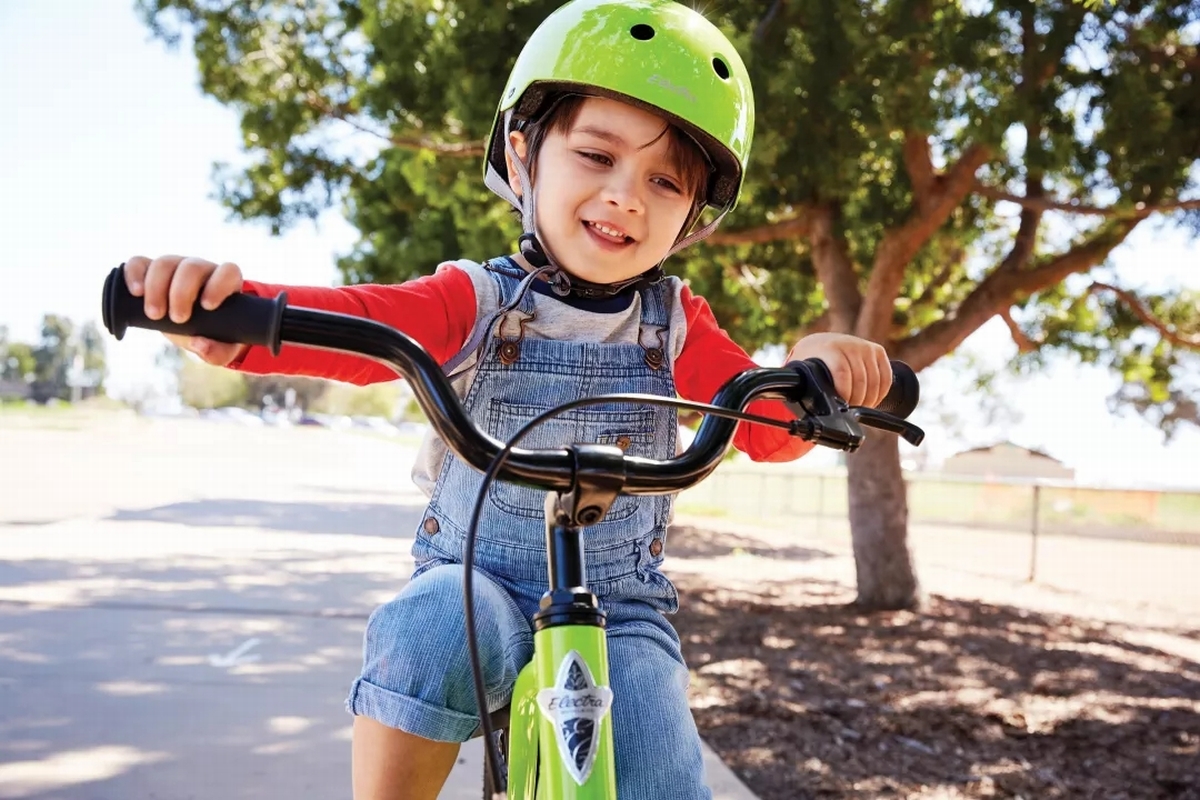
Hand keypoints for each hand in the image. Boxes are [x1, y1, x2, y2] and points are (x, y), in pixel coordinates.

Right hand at [122, 255, 248, 365]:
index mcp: (225, 283)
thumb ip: (217, 350)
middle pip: (191, 267)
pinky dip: (134, 274)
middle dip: (181, 293)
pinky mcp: (150, 270)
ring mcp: (175, 267)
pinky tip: (135, 293)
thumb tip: (200, 344)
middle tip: (177, 319)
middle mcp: (201, 270)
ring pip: (165, 263)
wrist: (195, 330)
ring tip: (154, 315)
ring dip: (156, 288)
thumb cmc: (214, 335)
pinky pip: (139, 262)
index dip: (218, 285)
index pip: (227, 271)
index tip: (207, 306)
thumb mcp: (222, 349)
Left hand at [787, 332, 890, 407]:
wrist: (820, 344)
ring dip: (870, 400)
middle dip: (857, 401)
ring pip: (876, 381)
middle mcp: (850, 344)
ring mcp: (865, 347)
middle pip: (861, 380)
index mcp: (829, 349)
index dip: (845, 394)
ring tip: (859, 407)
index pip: (843, 372)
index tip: (841, 405)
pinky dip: (881, 393)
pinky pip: (886, 377)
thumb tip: (796, 409)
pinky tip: (872, 400)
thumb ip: (802, 386)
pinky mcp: (877, 351)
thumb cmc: (810, 363)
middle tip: (849, 410)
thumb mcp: (803, 371)